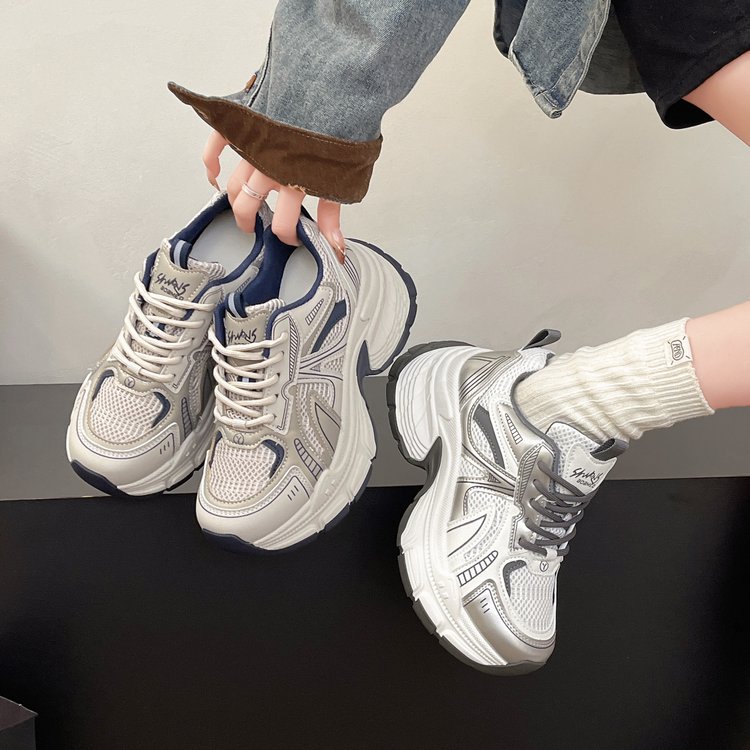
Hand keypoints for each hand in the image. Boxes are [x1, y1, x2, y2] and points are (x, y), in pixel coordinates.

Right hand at [203, 129, 344, 262]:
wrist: (334, 82)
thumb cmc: (343, 126)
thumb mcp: (346, 176)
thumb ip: (333, 210)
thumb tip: (335, 245)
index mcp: (295, 180)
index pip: (283, 224)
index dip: (287, 237)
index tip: (292, 238)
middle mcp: (269, 166)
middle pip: (247, 206)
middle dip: (249, 223)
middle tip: (253, 228)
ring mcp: (253, 146)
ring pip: (232, 183)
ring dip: (234, 198)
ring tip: (241, 206)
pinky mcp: (244, 125)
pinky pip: (215, 144)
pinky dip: (210, 160)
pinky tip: (213, 173)